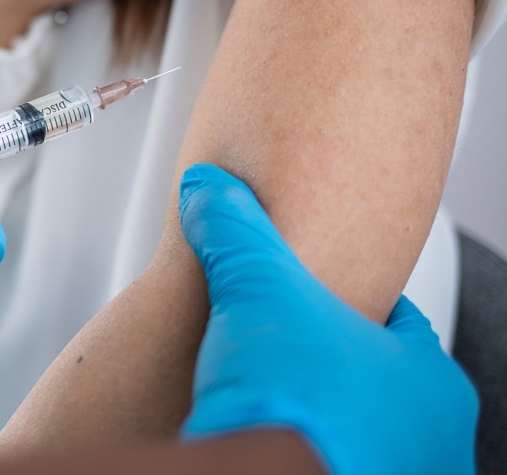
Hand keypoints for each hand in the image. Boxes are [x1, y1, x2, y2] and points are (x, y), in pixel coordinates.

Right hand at [178, 164, 476, 474]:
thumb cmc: (289, 403)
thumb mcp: (254, 286)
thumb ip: (233, 230)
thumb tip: (207, 190)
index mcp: (430, 380)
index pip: (395, 320)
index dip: (337, 300)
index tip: (303, 295)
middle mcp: (428, 438)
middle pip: (372, 377)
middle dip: (323, 357)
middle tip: (277, 342)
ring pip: (351, 425)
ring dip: (310, 406)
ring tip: (260, 388)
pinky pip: (323, 456)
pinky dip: (293, 442)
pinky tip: (257, 429)